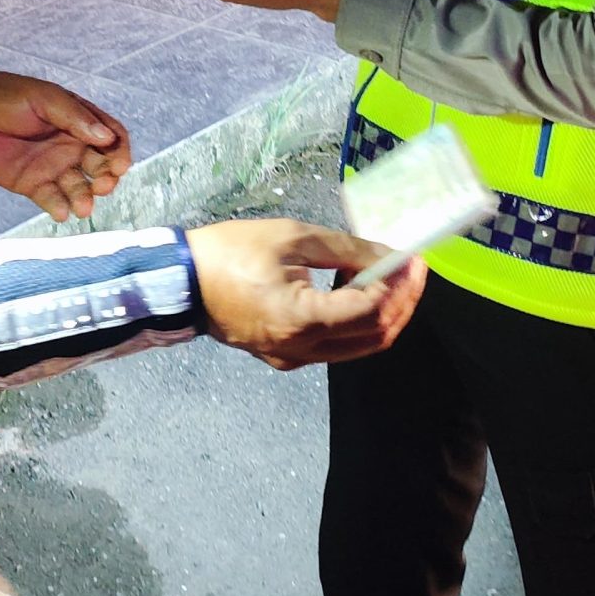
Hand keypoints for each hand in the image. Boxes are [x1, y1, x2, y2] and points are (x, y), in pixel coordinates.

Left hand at [0, 71, 131, 220]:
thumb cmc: (8, 96)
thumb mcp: (44, 98)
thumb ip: (74, 116)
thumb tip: (106, 137)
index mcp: (80, 121)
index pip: (112, 138)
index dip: (121, 152)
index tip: (120, 164)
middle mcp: (72, 146)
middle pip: (102, 167)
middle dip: (108, 178)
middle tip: (103, 184)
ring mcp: (54, 167)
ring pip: (79, 188)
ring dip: (85, 198)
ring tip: (83, 206)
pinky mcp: (33, 184)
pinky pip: (52, 200)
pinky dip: (60, 208)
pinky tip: (61, 212)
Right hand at [187, 219, 425, 367]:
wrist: (180, 281)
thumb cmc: (230, 251)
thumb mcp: (292, 237)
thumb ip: (347, 249)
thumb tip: (390, 255)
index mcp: (301, 319)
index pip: (371, 309)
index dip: (399, 285)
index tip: (414, 259)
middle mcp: (301, 350)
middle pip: (373, 335)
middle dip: (401, 302)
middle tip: (413, 270)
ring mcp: (292, 359)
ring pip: (358, 348)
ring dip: (384, 316)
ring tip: (394, 279)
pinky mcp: (284, 357)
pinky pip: (334, 347)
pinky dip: (357, 323)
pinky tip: (359, 292)